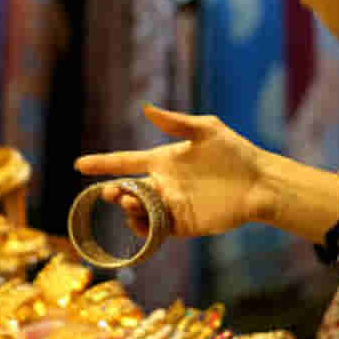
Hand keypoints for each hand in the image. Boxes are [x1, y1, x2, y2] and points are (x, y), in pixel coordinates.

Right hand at [74, 104, 274, 238]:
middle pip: (128, 190)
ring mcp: (171, 205)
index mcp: (163, 160)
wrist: (259, 182)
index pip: (125, 162)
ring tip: (131, 203)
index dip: (102, 163)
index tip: (79, 165)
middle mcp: (163, 184)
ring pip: (138, 211)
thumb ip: (175, 122)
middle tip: (113, 192)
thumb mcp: (207, 130)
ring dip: (129, 209)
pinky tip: (141, 223)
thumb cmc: (235, 152)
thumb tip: (146, 107)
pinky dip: (144, 229)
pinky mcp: (183, 225)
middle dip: (115, 192)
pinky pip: (156, 230)